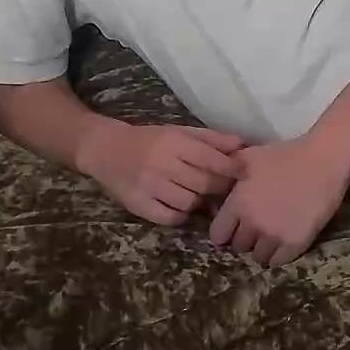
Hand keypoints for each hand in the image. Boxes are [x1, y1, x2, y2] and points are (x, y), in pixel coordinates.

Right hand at [77, 121, 246, 226]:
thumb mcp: (179, 132)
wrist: (106, 149)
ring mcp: (149, 187)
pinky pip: (170, 218)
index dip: (231, 168)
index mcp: (173, 142)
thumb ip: (211, 138)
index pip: (210, 159)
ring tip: (197, 194)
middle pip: (203, 184)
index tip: (243, 172)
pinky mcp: (138, 205)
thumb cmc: (150, 139)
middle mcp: (161, 164)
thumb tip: (242, 144)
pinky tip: (179, 205)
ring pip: (189, 202)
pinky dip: (180, 214)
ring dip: (199, 202)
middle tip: (225, 189)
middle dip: (219, 188)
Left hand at [209, 137, 349, 266]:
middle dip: (244, 239)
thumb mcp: (249, 156)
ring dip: (262, 249)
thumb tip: (214, 182)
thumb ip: (227, 172)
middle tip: (255, 230)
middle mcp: (252, 223)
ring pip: (258, 257)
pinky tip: (283, 243)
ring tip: (270, 237)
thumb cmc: (285, 155)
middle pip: (238, 247)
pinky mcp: (295, 242)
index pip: (218, 235)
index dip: (224, 232)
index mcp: (237, 204)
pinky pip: (278, 262)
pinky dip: (278, 255)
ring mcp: (274, 235)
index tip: (233, 228)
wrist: (323, 160)